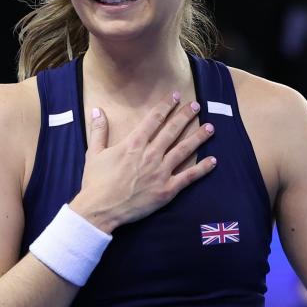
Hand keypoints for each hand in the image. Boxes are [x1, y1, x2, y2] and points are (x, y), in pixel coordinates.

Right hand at [69, 93, 216, 232]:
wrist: (100, 210)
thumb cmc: (96, 182)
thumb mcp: (93, 153)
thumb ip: (98, 131)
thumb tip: (97, 111)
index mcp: (133, 144)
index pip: (154, 119)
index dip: (165, 106)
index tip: (175, 96)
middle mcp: (150, 154)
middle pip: (172, 130)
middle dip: (185, 116)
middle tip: (196, 106)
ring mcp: (161, 172)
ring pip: (184, 150)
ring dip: (198, 137)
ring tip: (210, 127)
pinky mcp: (167, 190)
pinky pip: (188, 177)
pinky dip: (202, 168)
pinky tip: (213, 161)